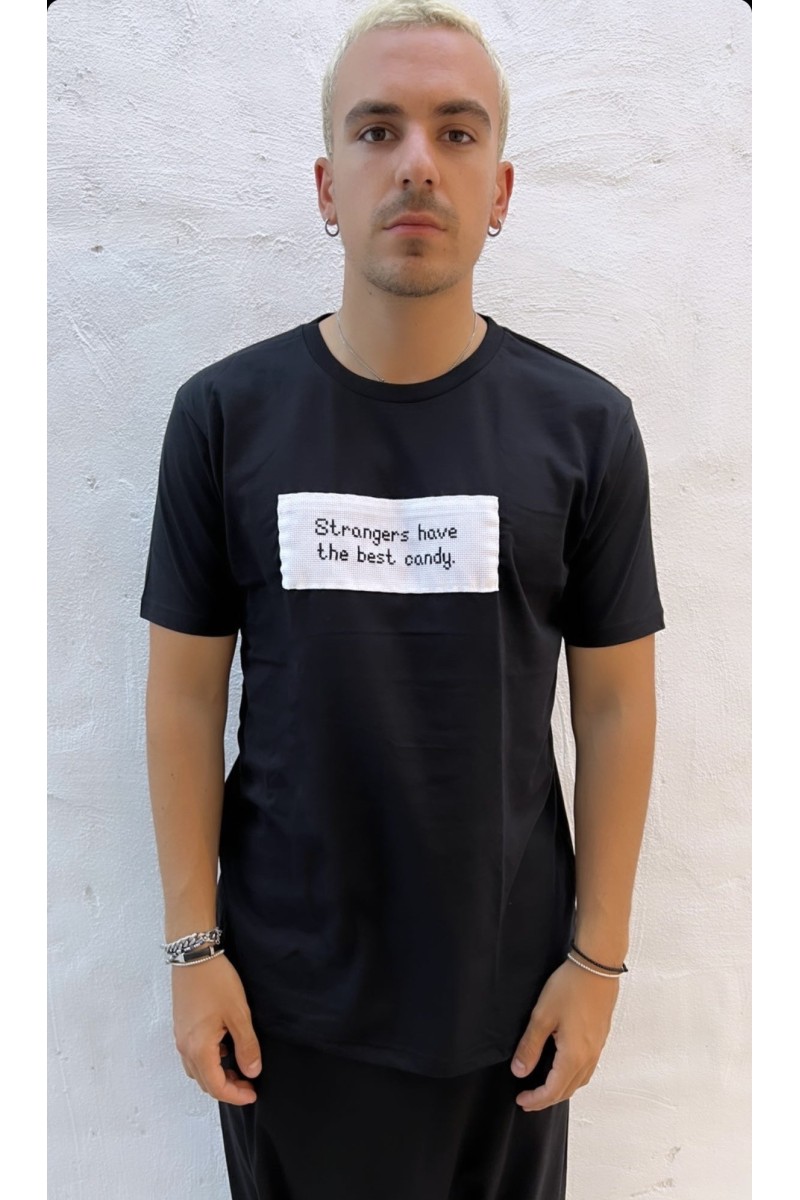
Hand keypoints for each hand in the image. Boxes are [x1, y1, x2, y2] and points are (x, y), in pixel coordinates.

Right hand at [171, 953, 261, 1105]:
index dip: (235, 1095)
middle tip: (249, 1083)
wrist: (194, 955)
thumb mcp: (239, 1014)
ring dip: (217, 1076)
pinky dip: (209, 1062)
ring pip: (197, 1070)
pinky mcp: (181, 1027)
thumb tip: (253, 1072)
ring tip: (239, 1067)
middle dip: (227, 1088)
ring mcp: (180, 1037)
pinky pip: (193, 1056)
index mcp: (199, 1049)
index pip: (216, 1087)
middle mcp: (185, 1048)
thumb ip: (247, 1046)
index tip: (253, 1094)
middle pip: (204, 1082)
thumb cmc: (216, 982)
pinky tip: (225, 1048)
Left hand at [510, 958, 619, 1110]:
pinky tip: (562, 1068)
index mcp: (573, 1056)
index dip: (536, 1100)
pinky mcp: (600, 1038)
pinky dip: (572, 1077)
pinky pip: (586, 1068)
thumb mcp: (542, 1016)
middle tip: (528, 1100)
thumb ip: (530, 1046)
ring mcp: (597, 1048)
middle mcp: (589, 1057)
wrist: (597, 967)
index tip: (521, 1101)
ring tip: (543, 1087)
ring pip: (579, 1081)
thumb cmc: (570, 988)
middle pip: (568, 1090)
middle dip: (547, 1099)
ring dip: (561, 1089)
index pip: (553, 1091)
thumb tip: (519, 1072)